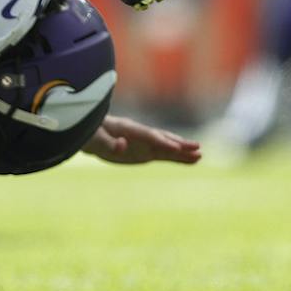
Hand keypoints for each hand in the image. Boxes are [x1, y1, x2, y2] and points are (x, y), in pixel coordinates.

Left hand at [82, 114, 200, 165]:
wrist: (90, 133)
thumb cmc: (91, 134)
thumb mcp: (95, 140)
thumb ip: (109, 144)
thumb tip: (122, 145)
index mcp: (127, 129)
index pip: (148, 136)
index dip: (161, 141)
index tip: (175, 148)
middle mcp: (140, 134)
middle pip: (162, 138)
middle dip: (178, 144)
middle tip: (197, 148)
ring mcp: (145, 143)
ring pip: (167, 146)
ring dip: (182, 151)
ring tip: (200, 155)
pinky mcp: (146, 152)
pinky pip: (165, 155)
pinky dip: (178, 157)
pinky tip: (192, 160)